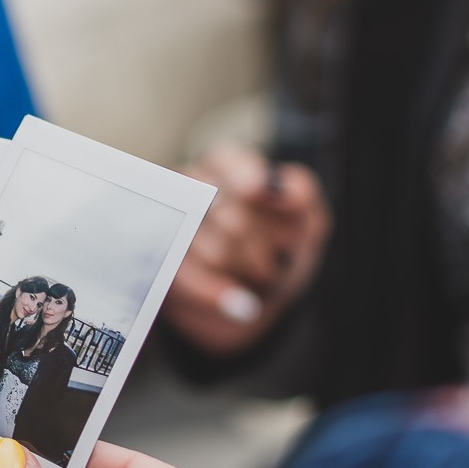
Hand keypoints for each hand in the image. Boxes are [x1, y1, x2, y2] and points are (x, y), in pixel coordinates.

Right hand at [164, 144, 328, 356]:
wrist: (257, 300)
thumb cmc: (281, 252)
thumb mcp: (307, 222)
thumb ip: (303, 194)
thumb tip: (279, 188)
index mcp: (226, 169)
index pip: (226, 161)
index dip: (240, 175)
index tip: (254, 189)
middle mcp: (190, 191)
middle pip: (227, 214)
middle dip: (259, 247)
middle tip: (272, 263)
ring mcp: (172, 228)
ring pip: (210, 251)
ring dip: (244, 272)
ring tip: (255, 277)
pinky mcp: (161, 265)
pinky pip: (187, 279)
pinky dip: (219, 295)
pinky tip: (243, 306)